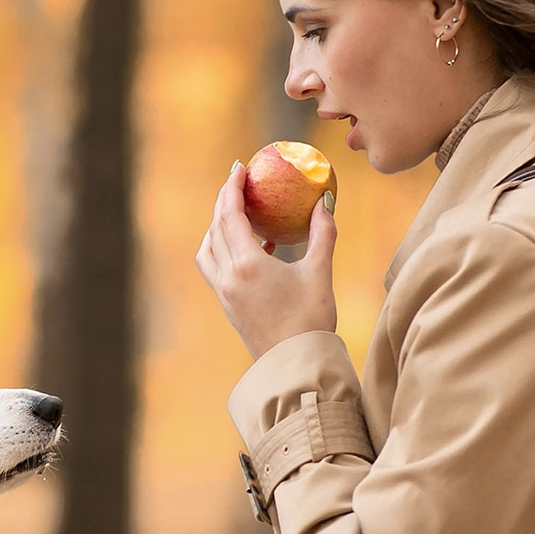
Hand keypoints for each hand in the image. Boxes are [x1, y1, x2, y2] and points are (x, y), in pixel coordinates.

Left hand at [196, 163, 335, 359]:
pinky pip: (217, 268)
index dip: (232, 188)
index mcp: (247, 264)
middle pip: (215, 228)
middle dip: (224, 201)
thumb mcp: (320, 272)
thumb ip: (322, 233)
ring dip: (218, 227)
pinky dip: (226, 250)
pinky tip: (257, 250)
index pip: (229, 215)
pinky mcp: (228, 307)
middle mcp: (228, 277)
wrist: (295, 365)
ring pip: (209, 250)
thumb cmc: (311, 320)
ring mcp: (224, 294)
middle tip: (238, 182)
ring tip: (240, 216)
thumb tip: (325, 201)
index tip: (239, 168)